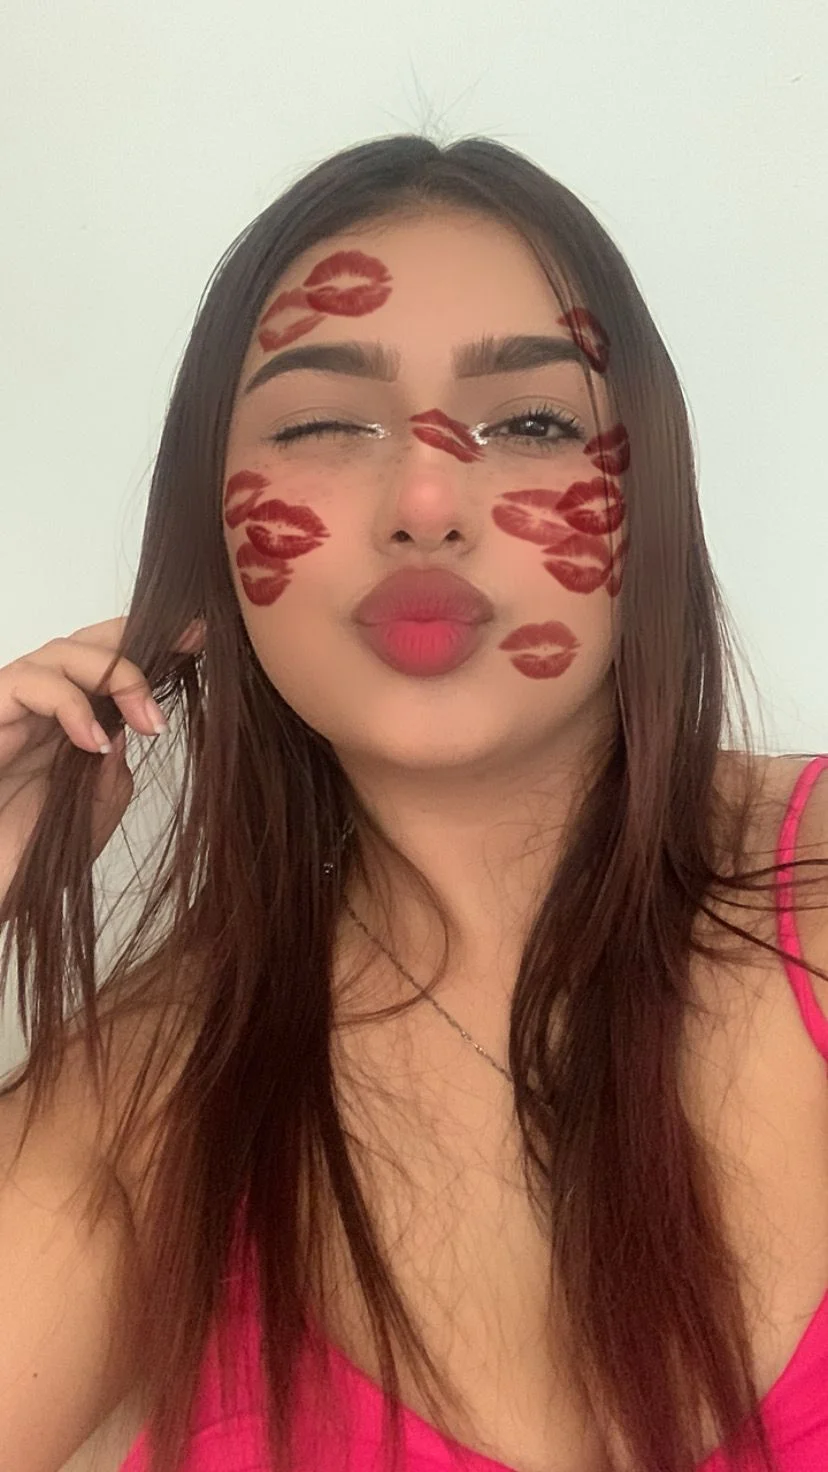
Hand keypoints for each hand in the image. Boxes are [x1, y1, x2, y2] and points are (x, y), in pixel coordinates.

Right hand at [0, 615, 204, 902]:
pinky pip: (26, 684)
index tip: (199, 636)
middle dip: (138, 641)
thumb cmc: (32, 854)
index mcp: (67, 721)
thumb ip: (115, 761)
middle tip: (189, 650)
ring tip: (149, 724)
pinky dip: (70, 705)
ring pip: (58, 653)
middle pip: (83, 642)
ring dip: (116, 676)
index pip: (105, 661)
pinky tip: (95, 743)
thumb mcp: (96, 806)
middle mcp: (37, 707)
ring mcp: (8, 709)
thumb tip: (131, 722)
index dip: (151, 642)